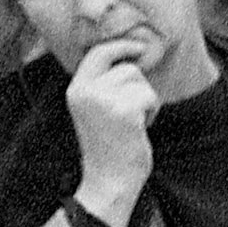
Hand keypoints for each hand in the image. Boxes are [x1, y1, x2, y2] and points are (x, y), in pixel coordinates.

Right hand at [68, 37, 156, 226]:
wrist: (109, 181)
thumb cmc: (109, 147)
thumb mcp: (96, 109)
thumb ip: (104, 84)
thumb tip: (131, 55)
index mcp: (76, 89)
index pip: (98, 53)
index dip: (122, 46)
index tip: (140, 48)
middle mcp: (85, 91)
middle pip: (127, 68)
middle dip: (138, 87)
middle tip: (131, 113)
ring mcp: (104, 100)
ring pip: (140, 81)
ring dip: (145, 100)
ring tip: (132, 122)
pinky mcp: (123, 110)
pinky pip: (150, 96)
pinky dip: (152, 111)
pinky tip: (140, 128)